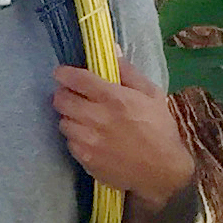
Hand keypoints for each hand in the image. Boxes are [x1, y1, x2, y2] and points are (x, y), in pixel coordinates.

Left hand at [52, 59, 195, 202]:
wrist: (162, 171)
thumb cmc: (160, 129)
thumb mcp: (152, 95)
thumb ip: (128, 72)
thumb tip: (111, 51)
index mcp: (113, 98)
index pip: (76, 79)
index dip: (64, 74)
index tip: (62, 73)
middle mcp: (96, 117)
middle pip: (61, 99)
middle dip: (64, 94)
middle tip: (74, 96)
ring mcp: (88, 140)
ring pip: (62, 121)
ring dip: (70, 117)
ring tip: (85, 118)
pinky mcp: (84, 158)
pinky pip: (69, 141)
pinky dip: (76, 137)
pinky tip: (91, 137)